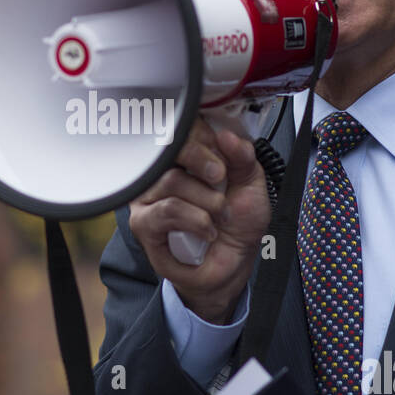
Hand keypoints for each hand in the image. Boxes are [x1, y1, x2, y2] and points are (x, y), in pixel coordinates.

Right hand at [128, 115, 270, 323]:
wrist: (232, 265)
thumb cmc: (237, 223)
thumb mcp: (250, 184)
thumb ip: (242, 157)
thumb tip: (226, 135)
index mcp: (183, 157)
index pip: (179, 129)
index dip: (202, 138)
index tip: (222, 158)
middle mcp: (159, 173)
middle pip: (171, 150)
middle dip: (205, 165)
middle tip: (221, 181)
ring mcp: (147, 199)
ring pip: (171, 181)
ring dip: (206, 200)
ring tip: (219, 216)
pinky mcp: (144, 225)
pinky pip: (167, 210)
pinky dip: (195, 220)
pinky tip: (208, 230)